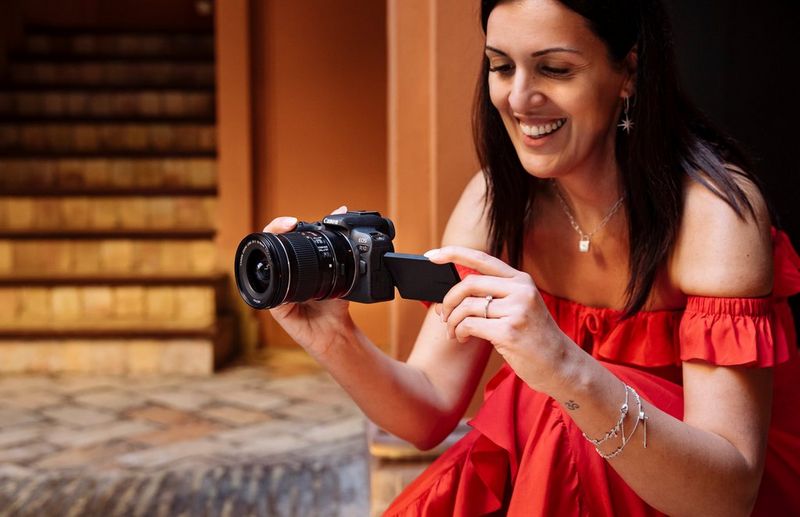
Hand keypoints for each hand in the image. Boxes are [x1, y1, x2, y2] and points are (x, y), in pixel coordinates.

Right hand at [262, 205, 352, 355]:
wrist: (336, 329)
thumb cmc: (335, 301)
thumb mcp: (340, 268)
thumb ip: (338, 243)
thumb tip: (341, 208)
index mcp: (293, 264)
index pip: (278, 237)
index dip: (279, 225)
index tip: (292, 221)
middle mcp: (281, 274)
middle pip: (266, 247)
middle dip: (273, 231)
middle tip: (288, 224)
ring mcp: (275, 288)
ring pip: (261, 265)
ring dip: (266, 251)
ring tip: (281, 240)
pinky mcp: (274, 306)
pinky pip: (266, 292)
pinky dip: (267, 282)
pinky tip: (271, 271)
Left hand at [425, 246, 569, 393]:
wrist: (561, 364)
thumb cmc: (534, 337)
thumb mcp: (521, 307)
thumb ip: (495, 294)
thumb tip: (454, 294)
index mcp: (521, 280)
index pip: (482, 258)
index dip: (454, 253)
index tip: (431, 256)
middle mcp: (520, 290)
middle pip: (468, 283)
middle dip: (449, 300)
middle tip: (443, 315)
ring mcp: (517, 310)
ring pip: (466, 307)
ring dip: (452, 321)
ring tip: (453, 332)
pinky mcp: (509, 331)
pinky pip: (469, 325)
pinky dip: (459, 332)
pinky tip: (461, 338)